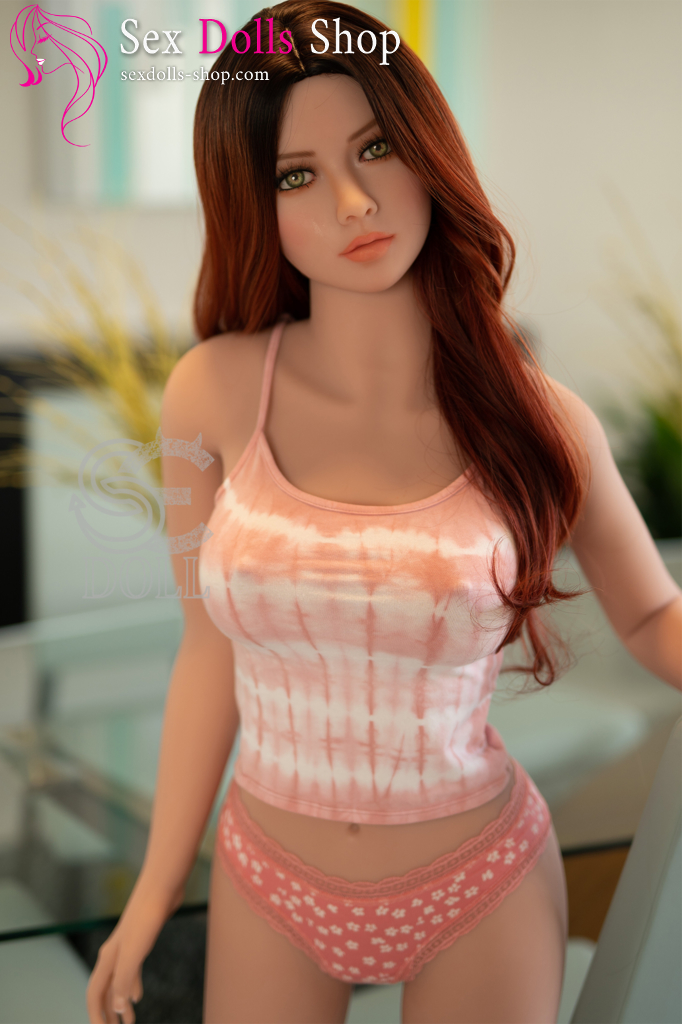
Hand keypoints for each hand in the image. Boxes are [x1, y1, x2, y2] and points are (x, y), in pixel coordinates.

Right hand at [86, 885, 183, 1023]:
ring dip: (120, 1003)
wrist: (161, 887)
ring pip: (118, 982)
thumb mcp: (134, 952)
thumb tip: (118, 1008)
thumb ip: (124, 980)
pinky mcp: (141, 941)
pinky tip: (138, 997)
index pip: (95, 994)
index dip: (97, 1015)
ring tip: (128, 1023)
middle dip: (107, 1013)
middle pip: (104, 991)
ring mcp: (126, 948)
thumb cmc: (147, 917)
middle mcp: (112, 954)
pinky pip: (131, 971)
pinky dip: (132, 986)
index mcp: (107, 959)